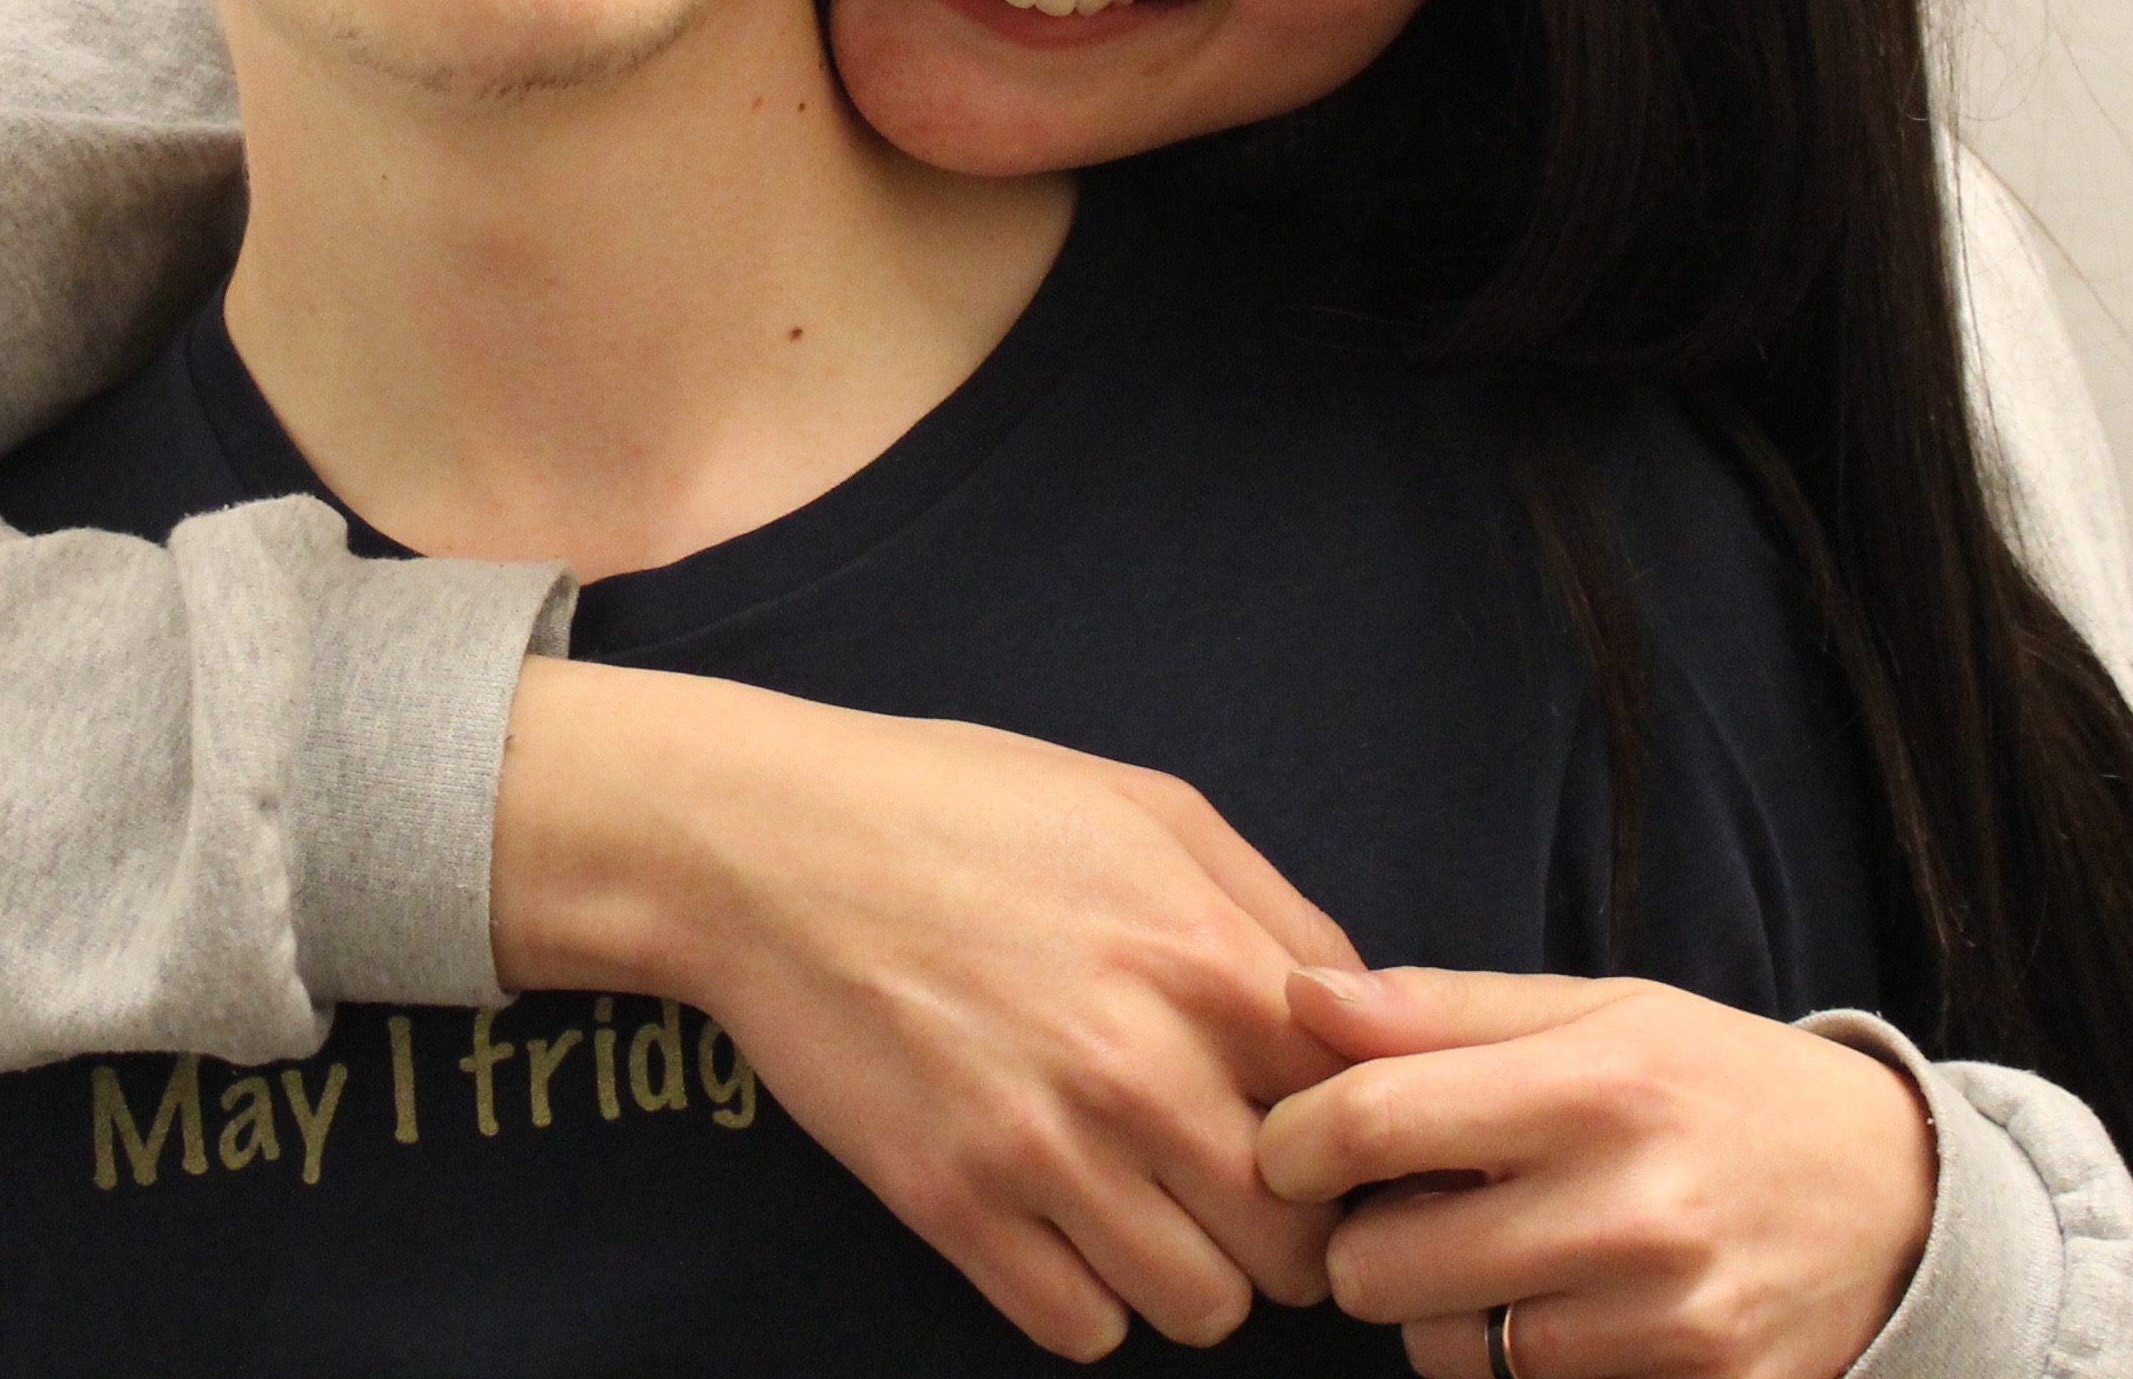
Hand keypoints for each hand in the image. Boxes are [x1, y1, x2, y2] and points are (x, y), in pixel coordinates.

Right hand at [492, 659, 1358, 1358]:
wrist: (767, 844)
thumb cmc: (962, 805)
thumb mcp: (1151, 809)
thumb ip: (1276, 916)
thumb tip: (1360, 1020)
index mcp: (1205, 957)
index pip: (1365, 1115)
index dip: (1353, 1133)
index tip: (1318, 1130)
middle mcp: (1140, 1067)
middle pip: (1299, 1244)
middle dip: (1286, 1227)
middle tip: (1238, 1188)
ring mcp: (1044, 1148)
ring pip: (1203, 1309)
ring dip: (1193, 1275)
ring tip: (1153, 1211)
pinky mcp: (954, 1206)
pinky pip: (1083, 1331)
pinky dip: (1091, 1300)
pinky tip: (1067, 1226)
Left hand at [1256, 969, 1931, 1378]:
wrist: (1898, 1198)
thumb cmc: (1720, 1084)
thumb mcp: (1600, 1010)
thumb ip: (1441, 1009)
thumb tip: (1298, 998)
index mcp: (1594, 1087)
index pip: (1370, 1123)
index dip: (1292, 1140)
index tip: (1289, 1145)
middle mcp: (1628, 1211)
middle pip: (1378, 1267)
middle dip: (1364, 1238)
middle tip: (1412, 1204)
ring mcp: (1664, 1323)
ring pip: (1443, 1352)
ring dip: (1440, 1309)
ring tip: (1501, 1250)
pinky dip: (1517, 1362)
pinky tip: (1563, 1304)